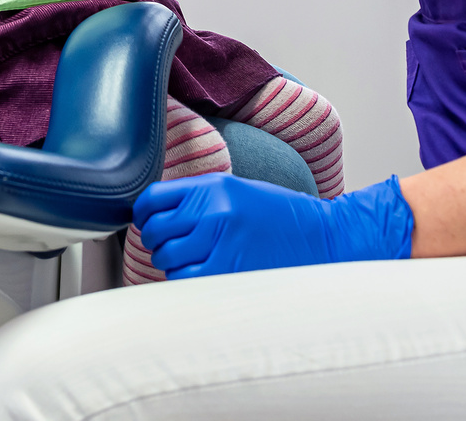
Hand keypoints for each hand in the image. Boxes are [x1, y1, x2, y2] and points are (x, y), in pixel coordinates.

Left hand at [132, 173, 414, 277]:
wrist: (322, 237)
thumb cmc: (279, 215)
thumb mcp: (236, 191)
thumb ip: (197, 198)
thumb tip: (155, 213)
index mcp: (211, 187)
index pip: (152, 198)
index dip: (143, 213)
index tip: (146, 221)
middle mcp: (211, 211)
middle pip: (155, 230)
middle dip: (157, 240)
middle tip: (172, 244)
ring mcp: (219, 242)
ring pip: (166, 258)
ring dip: (172, 262)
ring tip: (192, 259)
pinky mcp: (227, 271)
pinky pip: (185, 279)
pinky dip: (186, 279)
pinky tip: (202, 273)